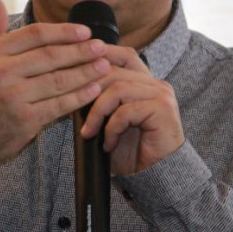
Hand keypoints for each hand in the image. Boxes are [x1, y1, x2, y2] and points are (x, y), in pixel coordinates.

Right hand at [0, 0, 110, 197]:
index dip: (63, 32)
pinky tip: (94, 89)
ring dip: (86, 72)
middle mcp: (0, 73)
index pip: (34, 35)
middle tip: (102, 47)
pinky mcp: (24, 120)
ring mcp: (13, 97)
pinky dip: (80, 96)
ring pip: (59, 80)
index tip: (84, 32)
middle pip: (50, 56)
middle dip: (81, 50)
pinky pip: (59, 104)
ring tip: (105, 66)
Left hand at [79, 46, 183, 175]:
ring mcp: (160, 94)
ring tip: (89, 133)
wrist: (153, 176)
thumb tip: (69, 86)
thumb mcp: (108, 120)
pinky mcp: (162, 109)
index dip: (99, 56)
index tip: (75, 66)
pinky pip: (126, 111)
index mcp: (144, 81)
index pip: (122, 55)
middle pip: (114, 70)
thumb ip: (98, 100)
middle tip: (72, 109)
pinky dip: (111, 128)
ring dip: (97, 113)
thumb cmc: (130, 150)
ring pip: (118, 88)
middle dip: (88, 89)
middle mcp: (155, 83)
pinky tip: (108, 144)